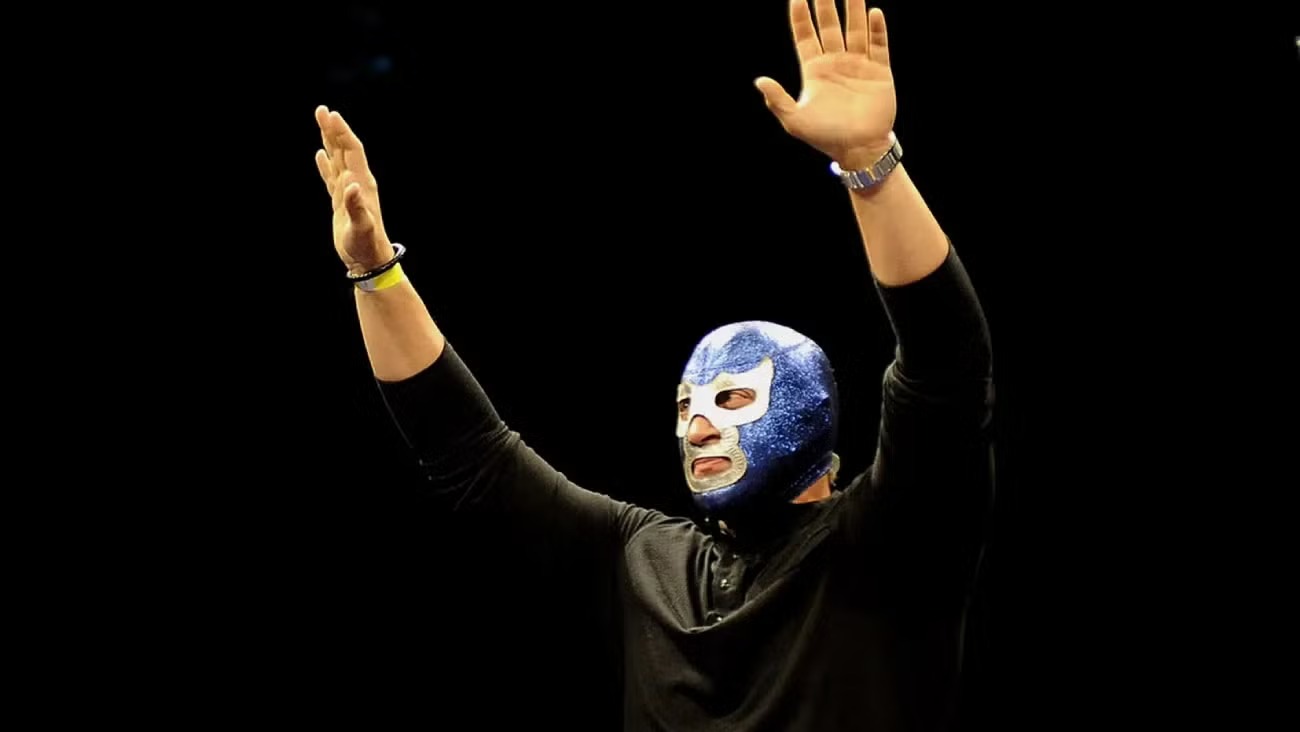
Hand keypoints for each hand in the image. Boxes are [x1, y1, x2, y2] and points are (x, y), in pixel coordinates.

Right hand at [314, 105, 393, 273]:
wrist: (369, 259)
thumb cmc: (367, 244)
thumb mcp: (362, 226)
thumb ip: (356, 206)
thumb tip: (350, 185)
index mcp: (362, 183)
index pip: (351, 150)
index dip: (341, 132)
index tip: (330, 114)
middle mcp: (356, 183)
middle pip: (343, 149)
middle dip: (333, 129)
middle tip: (321, 109)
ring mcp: (348, 191)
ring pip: (337, 159)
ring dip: (329, 141)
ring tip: (321, 122)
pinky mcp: (340, 201)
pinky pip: (331, 177)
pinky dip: (325, 164)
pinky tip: (320, 154)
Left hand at [756, 1, 896, 168]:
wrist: (858, 150)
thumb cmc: (825, 137)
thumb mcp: (795, 121)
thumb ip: (777, 100)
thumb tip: (760, 81)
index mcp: (814, 70)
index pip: (805, 35)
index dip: (800, 16)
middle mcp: (836, 62)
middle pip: (829, 25)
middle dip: (825, 3)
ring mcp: (858, 64)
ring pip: (855, 29)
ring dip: (853, 9)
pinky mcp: (879, 71)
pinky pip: (878, 45)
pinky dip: (877, 29)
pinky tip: (873, 13)